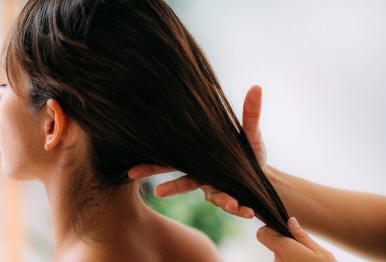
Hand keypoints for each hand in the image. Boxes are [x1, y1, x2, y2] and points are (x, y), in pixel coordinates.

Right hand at [128, 85, 264, 217]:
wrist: (260, 174)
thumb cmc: (245, 151)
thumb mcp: (248, 132)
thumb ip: (250, 114)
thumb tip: (257, 87)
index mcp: (199, 157)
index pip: (171, 160)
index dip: (151, 165)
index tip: (132, 170)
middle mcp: (202, 175)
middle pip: (180, 183)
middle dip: (168, 187)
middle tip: (155, 190)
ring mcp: (215, 188)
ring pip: (213, 196)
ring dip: (221, 200)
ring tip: (232, 205)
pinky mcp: (231, 198)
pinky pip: (235, 204)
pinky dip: (241, 208)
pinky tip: (248, 211)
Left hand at [257, 217, 336, 261]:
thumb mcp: (320, 252)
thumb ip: (301, 236)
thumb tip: (290, 221)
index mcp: (285, 249)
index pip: (263, 234)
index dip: (269, 229)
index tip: (282, 229)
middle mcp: (278, 259)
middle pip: (271, 243)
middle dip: (282, 240)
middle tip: (299, 245)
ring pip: (277, 254)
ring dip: (287, 252)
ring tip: (304, 258)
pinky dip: (289, 260)